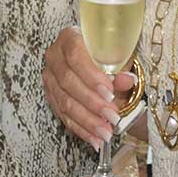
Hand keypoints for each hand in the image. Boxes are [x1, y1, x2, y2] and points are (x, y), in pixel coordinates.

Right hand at [42, 27, 138, 147]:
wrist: (96, 59)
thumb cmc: (108, 54)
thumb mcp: (118, 56)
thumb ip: (121, 68)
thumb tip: (128, 80)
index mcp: (70, 37)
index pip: (76, 56)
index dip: (91, 75)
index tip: (109, 92)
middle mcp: (54, 56)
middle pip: (69, 82)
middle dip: (92, 103)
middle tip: (113, 116)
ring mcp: (50, 77)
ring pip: (65, 102)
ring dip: (87, 121)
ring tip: (105, 133)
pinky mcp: (50, 95)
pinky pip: (63, 115)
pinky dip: (80, 129)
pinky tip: (94, 139)